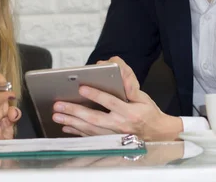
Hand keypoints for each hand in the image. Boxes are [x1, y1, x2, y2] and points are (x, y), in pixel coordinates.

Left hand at [52, 56, 182, 140]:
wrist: (159, 135)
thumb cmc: (149, 113)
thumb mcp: (144, 97)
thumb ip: (131, 86)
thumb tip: (119, 71)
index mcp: (130, 112)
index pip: (110, 102)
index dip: (96, 95)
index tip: (81, 87)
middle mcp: (121, 126)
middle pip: (94, 119)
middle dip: (75, 112)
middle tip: (58, 105)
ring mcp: (114, 137)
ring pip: (89, 130)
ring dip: (72, 123)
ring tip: (57, 116)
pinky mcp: (110, 142)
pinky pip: (91, 138)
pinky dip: (77, 133)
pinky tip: (65, 127)